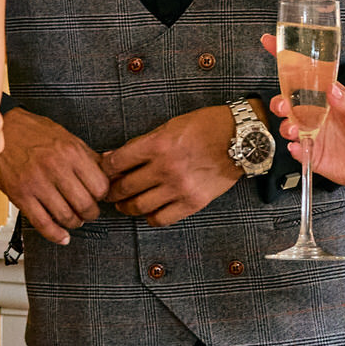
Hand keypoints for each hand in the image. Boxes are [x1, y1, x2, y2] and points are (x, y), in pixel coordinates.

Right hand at [0, 107, 109, 244]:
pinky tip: (62, 236)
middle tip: (88, 212)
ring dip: (74, 223)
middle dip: (90, 213)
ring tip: (74, 219)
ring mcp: (37, 183)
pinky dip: (55, 235)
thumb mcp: (65, 136)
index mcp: (70, 151)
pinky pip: (42, 223)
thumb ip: (88, 154)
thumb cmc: (31, 131)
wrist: (0, 130)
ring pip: (66, 216)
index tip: (99, 196)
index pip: (100, 185)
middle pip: (85, 204)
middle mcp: (55, 167)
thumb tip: (111, 164)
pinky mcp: (20, 195)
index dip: (103, 195)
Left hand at [101, 105, 240, 226]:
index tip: (104, 172)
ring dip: (126, 207)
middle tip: (109, 192)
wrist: (240, 140)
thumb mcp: (170, 126)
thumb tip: (112, 157)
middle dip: (111, 191)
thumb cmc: (204, 127)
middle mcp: (166, 168)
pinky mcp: (193, 202)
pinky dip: (150, 217)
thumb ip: (141, 144)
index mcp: (158, 144)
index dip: (105, 169)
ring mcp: (180, 188)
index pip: (117, 162)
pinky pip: (161, 218)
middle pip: (124, 187)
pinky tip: (148, 210)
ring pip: (139, 206)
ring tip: (124, 204)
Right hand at [262, 34, 344, 196]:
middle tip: (283, 104)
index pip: (305, 76)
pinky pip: (297, 151)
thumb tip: (332, 88)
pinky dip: (294, 149)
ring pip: (289, 126)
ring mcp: (315, 135)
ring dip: (286, 125)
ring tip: (294, 129)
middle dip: (280, 101)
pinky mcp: (314, 156)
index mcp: (329, 99)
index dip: (286, 60)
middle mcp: (318, 115)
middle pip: (289, 103)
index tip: (270, 42)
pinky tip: (299, 148)